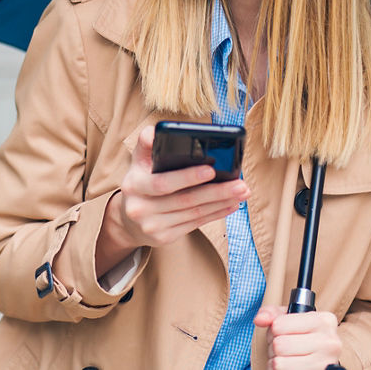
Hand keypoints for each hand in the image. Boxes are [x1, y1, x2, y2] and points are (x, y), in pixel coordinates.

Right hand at [95, 125, 248, 275]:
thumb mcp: (139, 161)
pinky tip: (231, 205)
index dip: (187, 177)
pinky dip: (216, 214)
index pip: (162, 182)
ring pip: (193, 212)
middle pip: (184, 200)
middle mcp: (140, 207)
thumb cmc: (142, 181)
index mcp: (134, 183)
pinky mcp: (163, 238)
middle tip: (240, 183)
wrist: (128, 219)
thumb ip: (147, 144)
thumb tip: (155, 132)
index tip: (211, 169)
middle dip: (216, 191)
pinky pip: (195, 224)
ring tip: (242, 192)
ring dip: (221, 202)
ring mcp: (152, 225)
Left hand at [255, 305, 342, 368]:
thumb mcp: (289, 318)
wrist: (320, 357)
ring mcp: (325, 362)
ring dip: (276, 361)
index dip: (273, 330)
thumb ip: (272, 314)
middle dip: (274, 347)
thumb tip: (259, 320)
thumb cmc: (303, 335)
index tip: (282, 332)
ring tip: (286, 357)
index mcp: (324, 320)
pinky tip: (289, 367)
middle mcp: (329, 341)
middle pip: (279, 345)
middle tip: (283, 347)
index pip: (279, 325)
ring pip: (279, 363)